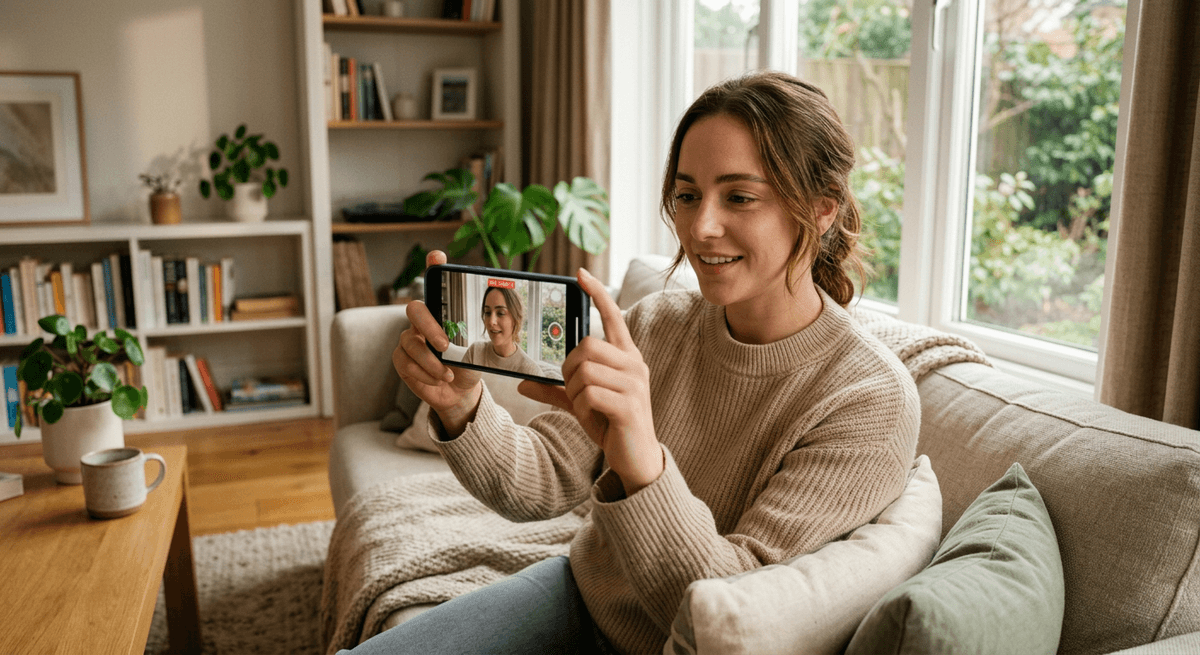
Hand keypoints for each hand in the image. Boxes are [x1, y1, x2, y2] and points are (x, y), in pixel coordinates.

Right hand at [391, 250, 480, 434]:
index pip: (435, 284)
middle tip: (446, 345)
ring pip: (410, 343)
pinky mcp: (401, 360)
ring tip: (448, 374)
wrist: (459, 391)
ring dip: (431, 362)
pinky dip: (425, 374)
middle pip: (414, 310)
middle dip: (429, 327)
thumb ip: (483, 337)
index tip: (438, 256)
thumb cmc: (468, 365)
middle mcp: (421, 323)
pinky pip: (406, 363)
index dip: (433, 268)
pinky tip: (439, 379)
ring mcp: (409, 340)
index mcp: (441, 314)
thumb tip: (502, 327)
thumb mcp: (480, 350)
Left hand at [519, 268, 662, 493]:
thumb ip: (556, 391)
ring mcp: (634, 384)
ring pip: (584, 369)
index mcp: (626, 357)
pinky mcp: (629, 405)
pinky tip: (593, 417)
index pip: (613, 317)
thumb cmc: (612, 424)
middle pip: (586, 345)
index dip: (597, 294)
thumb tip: (522, 384)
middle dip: (569, 368)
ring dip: (574, 391)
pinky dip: (581, 406)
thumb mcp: (581, 403)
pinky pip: (589, 393)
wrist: (637, 458)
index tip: (580, 274)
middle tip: (574, 389)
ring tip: (585, 407)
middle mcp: (634, 365)